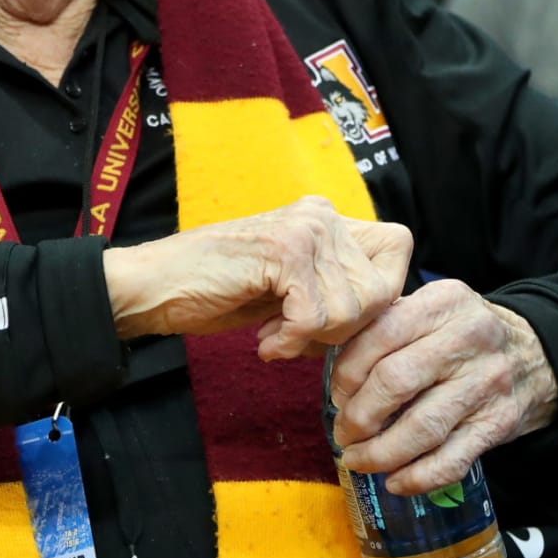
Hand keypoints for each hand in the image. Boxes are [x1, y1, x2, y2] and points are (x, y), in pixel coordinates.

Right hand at [103, 196, 412, 358]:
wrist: (158, 285)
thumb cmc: (222, 289)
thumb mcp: (293, 284)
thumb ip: (337, 286)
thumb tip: (392, 312)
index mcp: (326, 217)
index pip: (399, 245)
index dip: (385, 291)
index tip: (342, 317)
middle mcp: (320, 214)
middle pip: (382, 290)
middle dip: (344, 329)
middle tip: (299, 332)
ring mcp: (303, 229)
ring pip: (351, 310)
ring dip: (312, 339)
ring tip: (276, 332)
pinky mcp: (283, 253)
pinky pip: (315, 320)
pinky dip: (290, 343)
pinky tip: (265, 341)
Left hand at [327, 278, 557, 493]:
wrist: (535, 354)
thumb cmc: (463, 332)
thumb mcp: (432, 309)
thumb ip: (388, 325)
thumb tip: (333, 369)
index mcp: (441, 302)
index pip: (380, 334)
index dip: (347, 371)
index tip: (336, 395)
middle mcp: (467, 339)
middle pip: (396, 381)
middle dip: (359, 415)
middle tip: (342, 433)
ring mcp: (486, 383)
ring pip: (423, 427)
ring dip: (380, 452)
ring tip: (357, 460)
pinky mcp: (500, 423)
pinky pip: (453, 459)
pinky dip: (418, 477)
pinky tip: (394, 481)